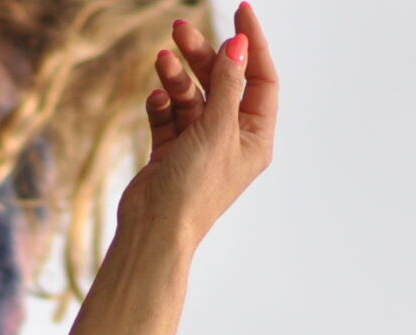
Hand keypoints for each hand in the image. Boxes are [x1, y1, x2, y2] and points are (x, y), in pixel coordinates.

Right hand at [119, 2, 276, 243]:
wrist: (154, 231)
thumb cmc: (194, 188)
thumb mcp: (216, 128)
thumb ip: (226, 84)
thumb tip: (238, 45)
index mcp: (255, 138)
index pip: (261, 79)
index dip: (252, 44)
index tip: (240, 10)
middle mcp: (230, 140)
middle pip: (221, 83)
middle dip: (202, 55)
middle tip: (181, 28)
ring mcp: (199, 146)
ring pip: (191, 97)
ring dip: (176, 76)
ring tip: (160, 58)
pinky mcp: (170, 152)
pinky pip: (169, 116)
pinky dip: (162, 104)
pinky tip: (155, 98)